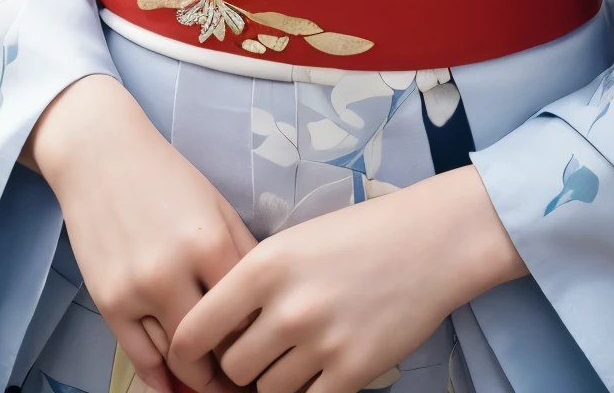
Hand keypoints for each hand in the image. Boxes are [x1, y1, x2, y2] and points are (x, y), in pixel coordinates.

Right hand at [29, 74, 255, 392]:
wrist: (101, 155)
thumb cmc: (166, 176)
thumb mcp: (216, 206)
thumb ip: (241, 254)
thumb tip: (264, 307)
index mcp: (210, 243)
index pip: (247, 315)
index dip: (261, 337)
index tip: (269, 349)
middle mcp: (173, 272)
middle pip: (214, 347)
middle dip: (232, 369)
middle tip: (244, 377)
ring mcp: (136, 291)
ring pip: (177, 360)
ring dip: (198, 376)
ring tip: (214, 379)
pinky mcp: (107, 303)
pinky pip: (140, 358)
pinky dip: (161, 377)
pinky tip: (176, 382)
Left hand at [168, 165, 525, 392]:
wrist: (427, 242)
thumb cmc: (355, 236)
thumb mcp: (291, 244)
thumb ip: (251, 286)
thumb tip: (215, 337)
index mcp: (264, 266)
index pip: (196, 329)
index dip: (187, 350)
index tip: (191, 357)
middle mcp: (288, 307)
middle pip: (232, 368)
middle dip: (240, 365)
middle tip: (259, 349)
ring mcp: (321, 342)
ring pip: (267, 391)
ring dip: (274, 380)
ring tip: (297, 351)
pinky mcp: (353, 370)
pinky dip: (307, 392)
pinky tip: (318, 368)